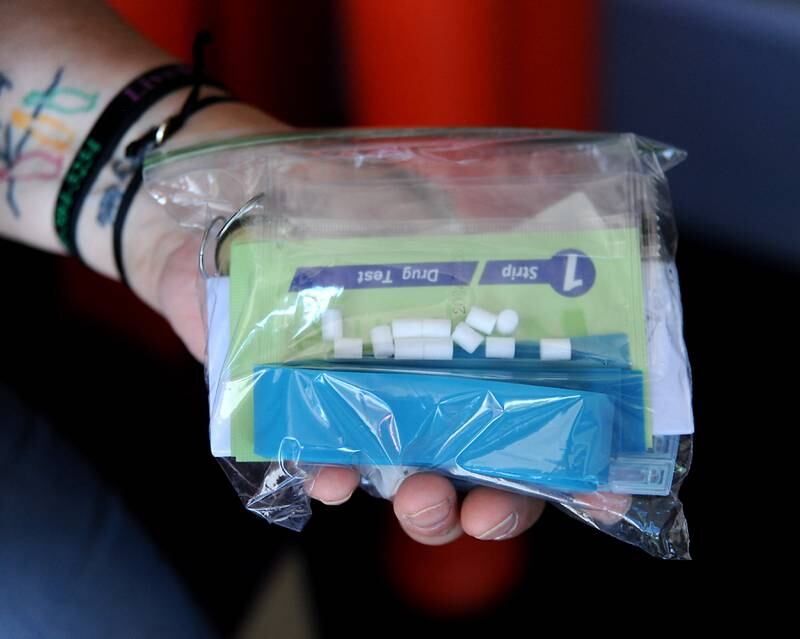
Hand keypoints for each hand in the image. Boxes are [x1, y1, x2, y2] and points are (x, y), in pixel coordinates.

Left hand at [145, 236, 632, 543]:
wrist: (224, 206)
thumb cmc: (331, 197)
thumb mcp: (420, 198)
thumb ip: (479, 222)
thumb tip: (565, 231)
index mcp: (467, 345)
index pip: (535, 414)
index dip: (572, 461)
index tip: (602, 493)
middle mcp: (425, 387)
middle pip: (481, 468)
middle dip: (498, 504)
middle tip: (489, 508)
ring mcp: (365, 406)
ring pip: (409, 479)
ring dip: (424, 504)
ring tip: (421, 495)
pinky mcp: (298, 413)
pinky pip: (321, 460)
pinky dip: (332, 474)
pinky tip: (335, 478)